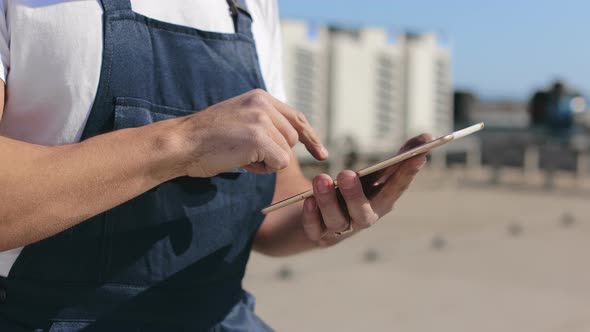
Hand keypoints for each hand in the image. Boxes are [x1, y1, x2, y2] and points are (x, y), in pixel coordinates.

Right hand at [174, 89, 327, 176]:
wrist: (182, 143)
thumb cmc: (207, 138)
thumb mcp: (240, 120)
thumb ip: (264, 125)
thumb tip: (290, 143)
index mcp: (260, 97)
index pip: (296, 117)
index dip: (310, 136)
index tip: (321, 153)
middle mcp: (263, 103)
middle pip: (292, 138)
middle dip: (276, 153)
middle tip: (247, 154)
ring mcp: (261, 119)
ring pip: (286, 152)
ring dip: (267, 162)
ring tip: (241, 155)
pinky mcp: (259, 137)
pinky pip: (279, 163)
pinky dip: (263, 169)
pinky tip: (242, 162)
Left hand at [301, 134, 431, 246]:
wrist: (318, 219)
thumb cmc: (352, 192)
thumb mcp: (373, 174)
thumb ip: (398, 158)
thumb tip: (427, 136)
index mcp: (381, 202)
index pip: (397, 188)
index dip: (408, 172)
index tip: (419, 153)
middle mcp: (363, 218)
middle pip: (363, 212)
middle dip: (356, 194)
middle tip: (346, 173)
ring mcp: (340, 230)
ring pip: (336, 219)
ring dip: (328, 200)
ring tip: (321, 178)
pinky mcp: (318, 235)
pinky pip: (314, 228)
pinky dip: (311, 216)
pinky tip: (307, 201)